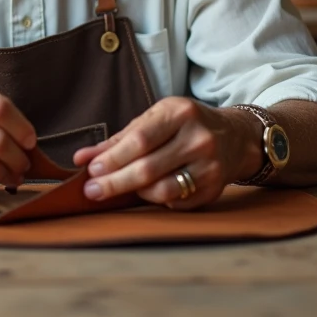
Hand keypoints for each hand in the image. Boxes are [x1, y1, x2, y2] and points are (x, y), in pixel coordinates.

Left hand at [72, 98, 261, 209]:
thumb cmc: (185, 125)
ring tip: (119, 189)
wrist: (235, 136)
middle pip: (148, 168)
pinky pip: (176, 203)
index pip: (140, 140)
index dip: (112, 158)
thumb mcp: (155, 119)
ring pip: (162, 190)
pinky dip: (156, 200)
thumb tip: (81, 158)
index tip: (91, 170)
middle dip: (114, 182)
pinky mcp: (214, 188)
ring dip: (134, 193)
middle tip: (91, 191)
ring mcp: (210, 166)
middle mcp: (199, 139)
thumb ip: (118, 139)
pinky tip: (147, 193)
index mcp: (181, 113)